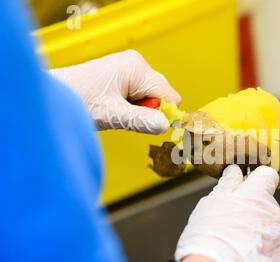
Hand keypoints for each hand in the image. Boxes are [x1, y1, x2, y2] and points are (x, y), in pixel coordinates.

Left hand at [49, 50, 180, 133]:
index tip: (146, 123)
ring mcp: (129, 68)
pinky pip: (140, 94)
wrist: (54, 94)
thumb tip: (165, 125)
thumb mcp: (112, 114)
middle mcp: (136, 64)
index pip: (170, 96)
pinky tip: (115, 106)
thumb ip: (141, 120)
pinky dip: (132, 105)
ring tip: (116, 110)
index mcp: (137, 68)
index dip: (163, 114)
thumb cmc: (78, 99)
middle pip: (162, 95)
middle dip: (149, 110)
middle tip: (124, 115)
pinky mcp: (123, 75)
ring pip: (152, 96)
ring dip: (139, 109)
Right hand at [174, 165, 279, 261]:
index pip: (267, 176)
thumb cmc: (211, 238)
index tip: (249, 186)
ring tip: (237, 248)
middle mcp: (274, 214)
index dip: (257, 181)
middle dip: (253, 214)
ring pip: (270, 232)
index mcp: (257, 195)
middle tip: (233, 226)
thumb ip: (228, 186)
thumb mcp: (212, 203)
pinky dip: (263, 259)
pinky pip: (275, 256)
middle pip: (266, 208)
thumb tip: (234, 173)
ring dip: (258, 237)